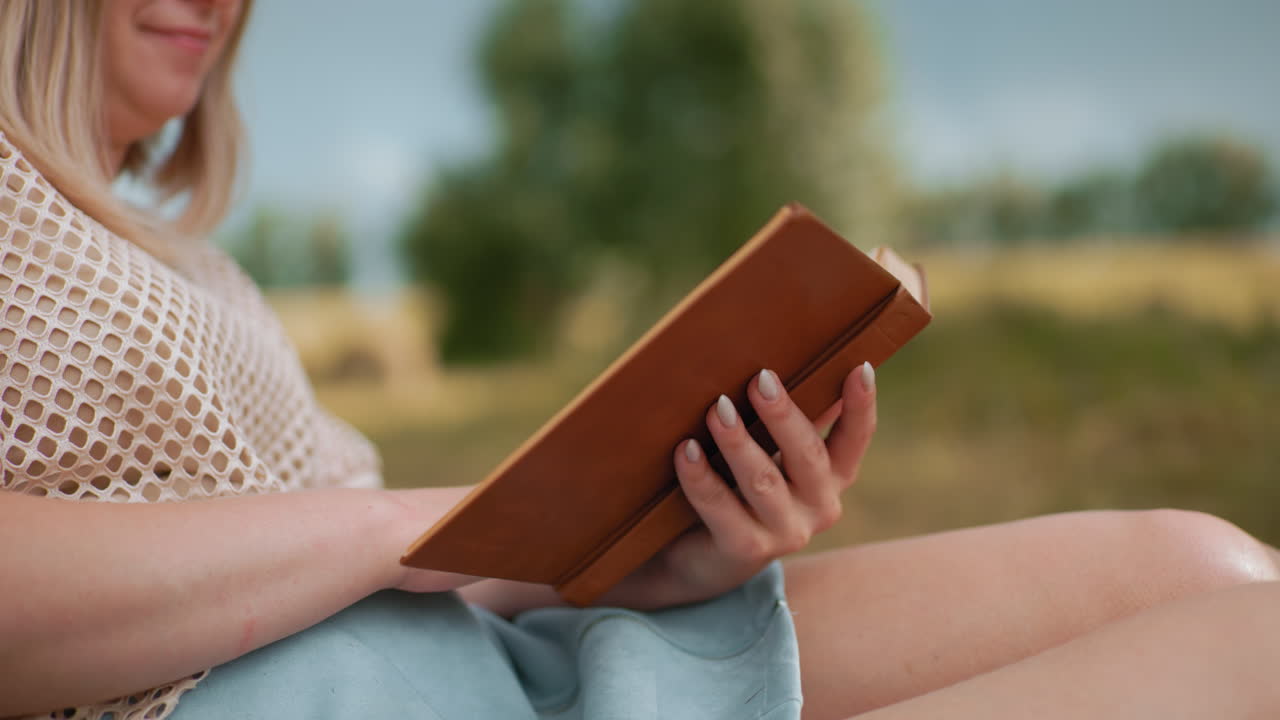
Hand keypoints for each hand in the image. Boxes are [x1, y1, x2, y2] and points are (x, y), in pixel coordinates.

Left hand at [601, 362, 877, 608]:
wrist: (703, 557)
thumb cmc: (741, 485)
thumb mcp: (771, 454)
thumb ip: (783, 421)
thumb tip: (776, 357)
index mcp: (833, 476)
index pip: (856, 438)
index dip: (861, 405)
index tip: (860, 367)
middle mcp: (819, 506)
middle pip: (807, 456)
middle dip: (784, 415)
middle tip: (760, 378)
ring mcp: (785, 532)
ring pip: (763, 481)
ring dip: (739, 442)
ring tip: (717, 409)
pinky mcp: (744, 549)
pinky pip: (721, 508)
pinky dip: (701, 477)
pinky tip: (684, 450)